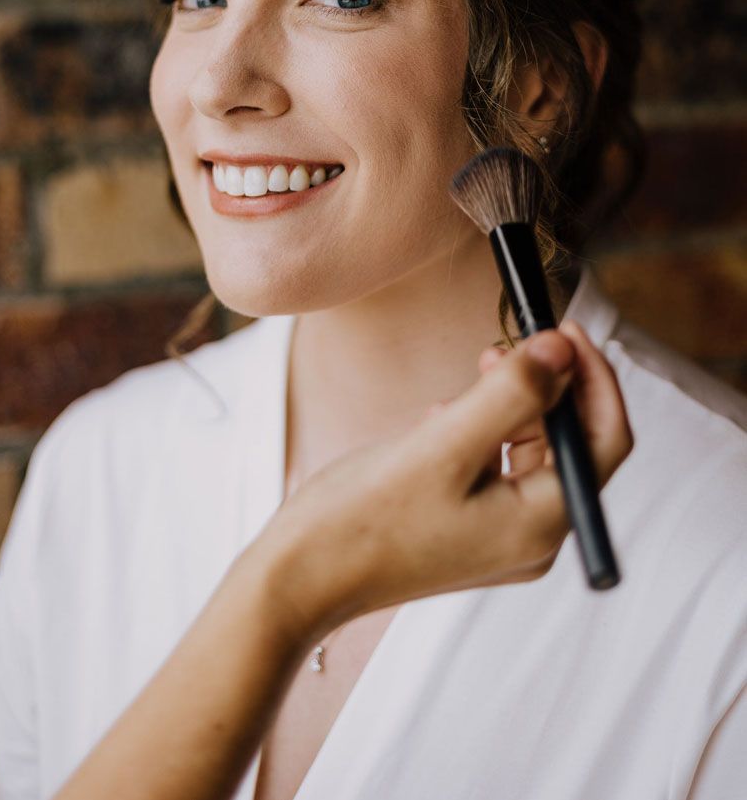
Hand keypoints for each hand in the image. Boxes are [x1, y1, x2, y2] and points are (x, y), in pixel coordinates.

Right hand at [256, 322, 632, 645]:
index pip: (604, 440)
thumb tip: (562, 349)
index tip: (564, 329)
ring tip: (479, 367)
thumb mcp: (443, 446)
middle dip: (549, 386)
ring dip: (514, 403)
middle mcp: (533, 537)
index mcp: (542, 524)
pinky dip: (483, 431)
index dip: (594, 378)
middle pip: (570, 445)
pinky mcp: (467, 529)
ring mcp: (499, 537)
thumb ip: (510, 394)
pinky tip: (444, 414)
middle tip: (512, 341)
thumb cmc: (365, 520)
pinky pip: (496, 468)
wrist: (301, 577)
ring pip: (531, 451)